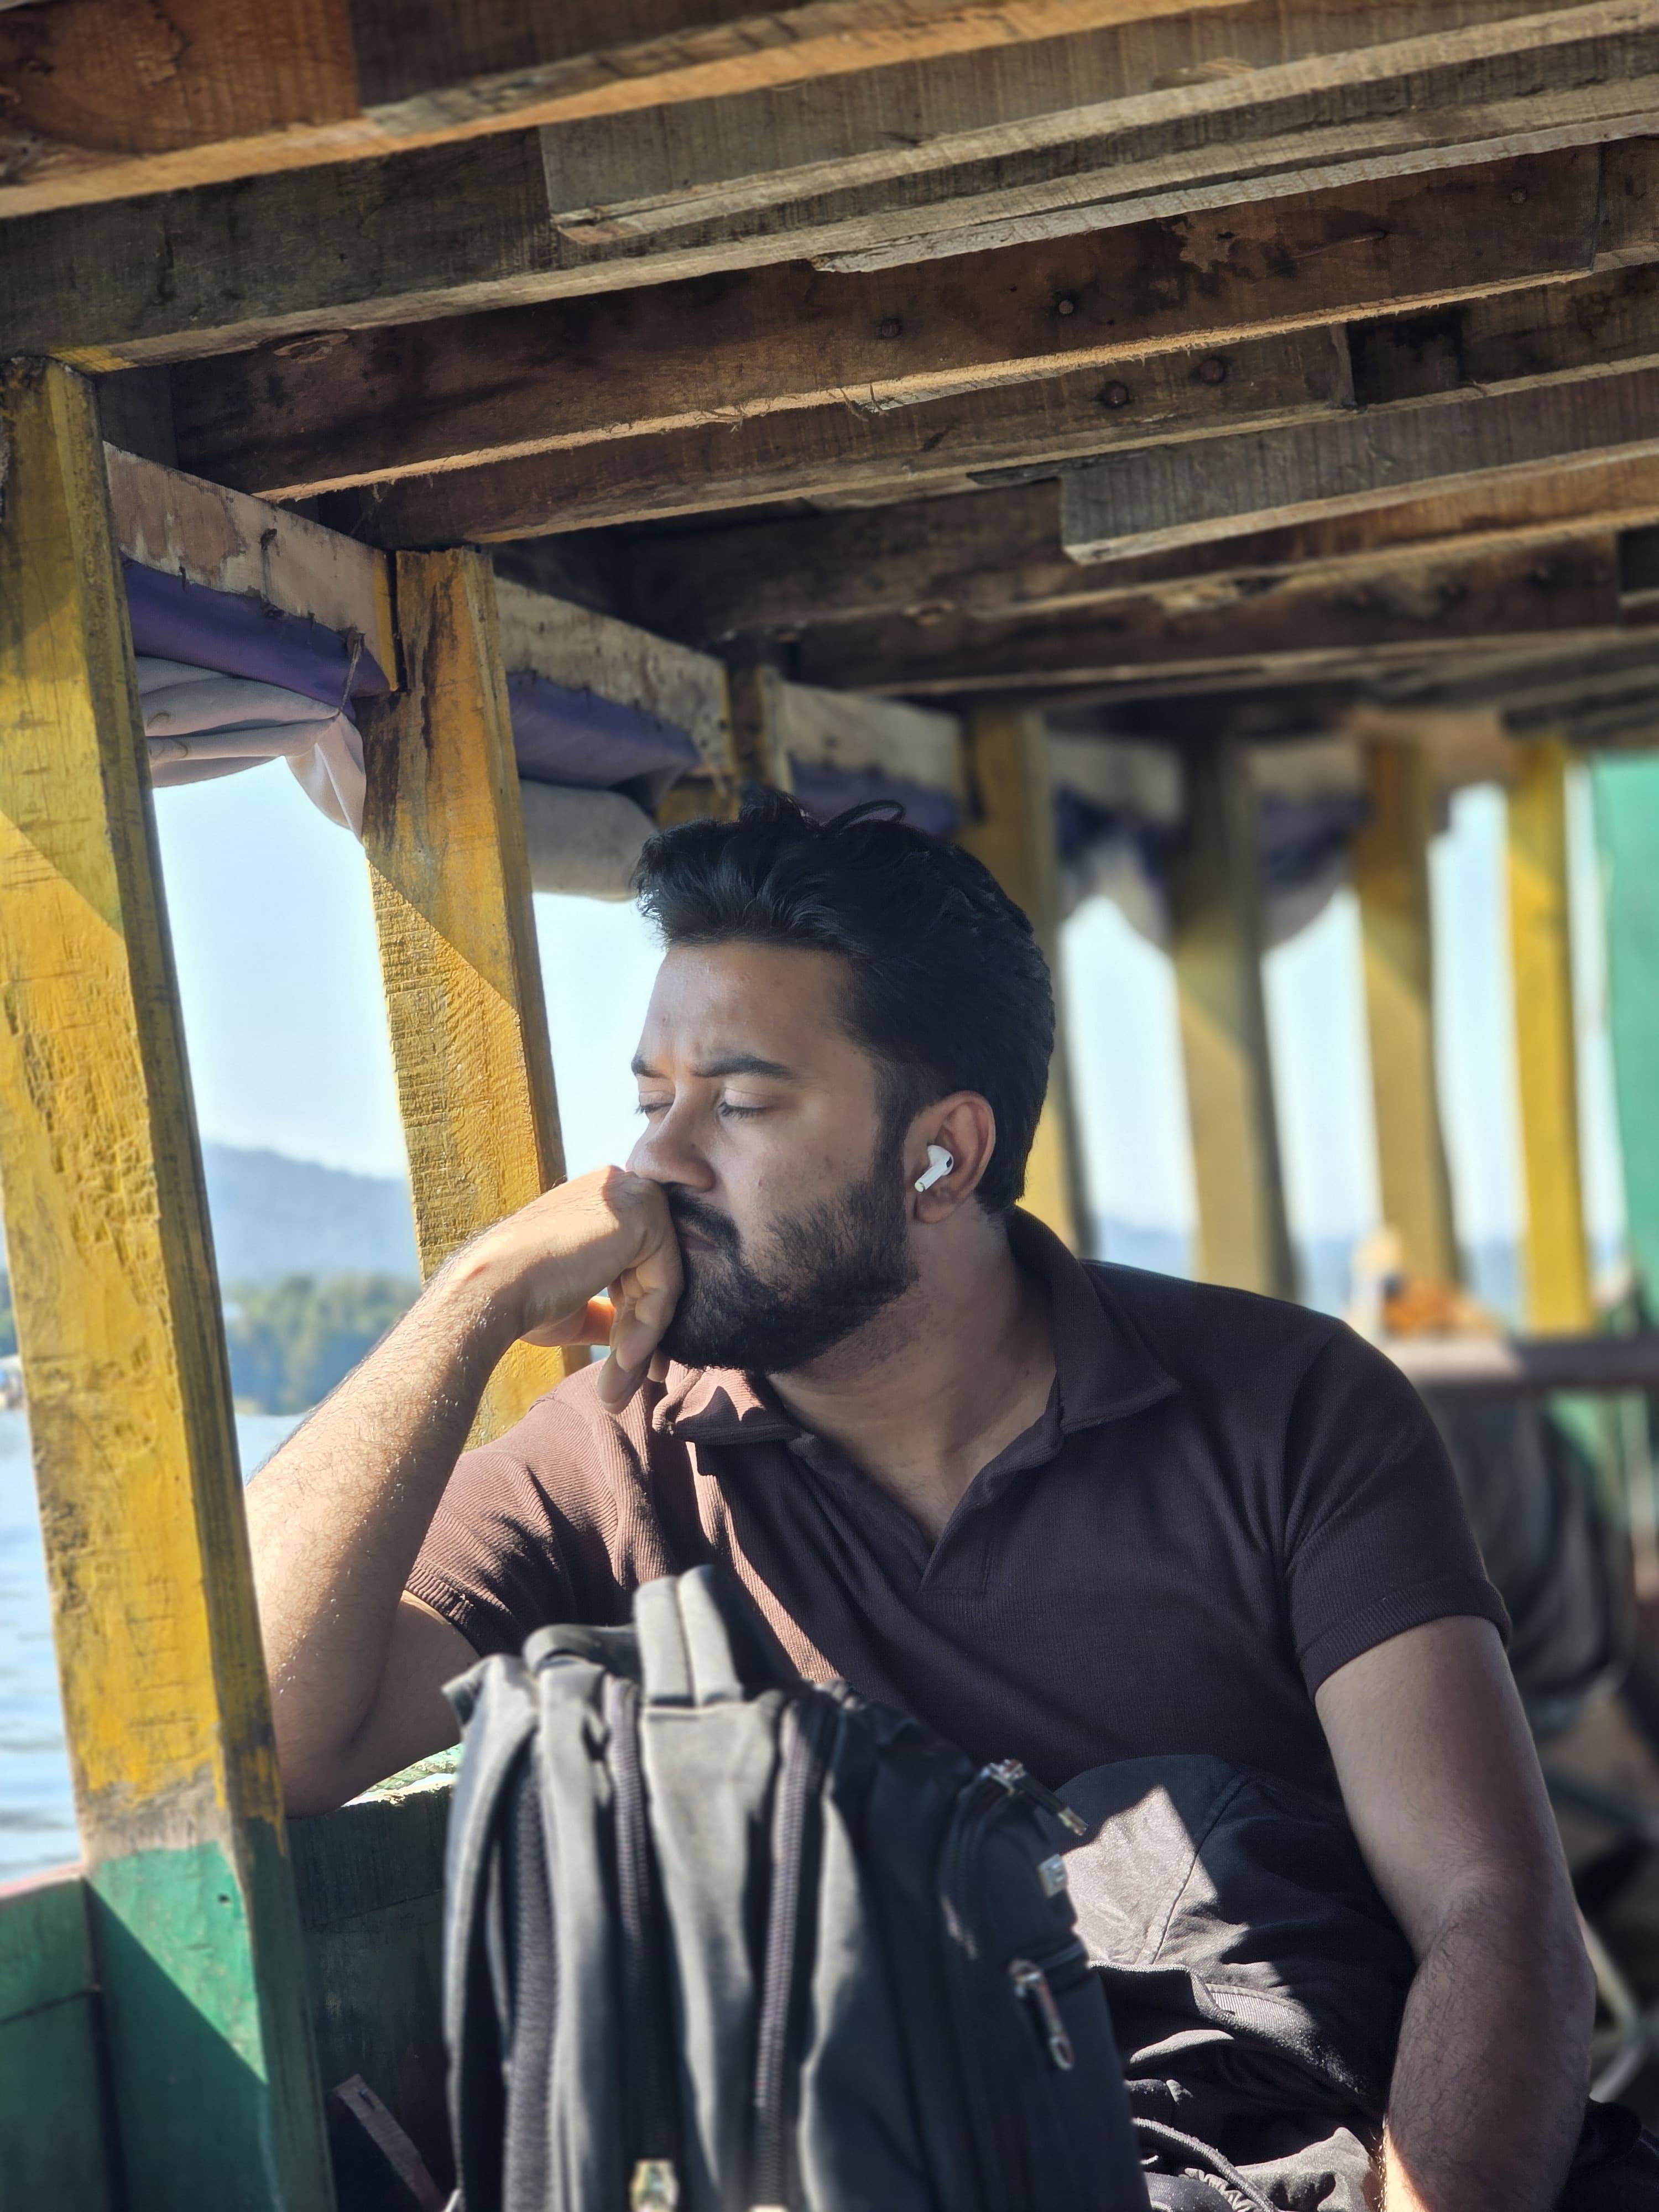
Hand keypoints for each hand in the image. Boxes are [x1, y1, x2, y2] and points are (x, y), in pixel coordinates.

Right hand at [440, 1167, 682, 1413]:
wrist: (491, 1289)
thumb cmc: (523, 1299)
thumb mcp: (577, 1305)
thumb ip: (612, 1310)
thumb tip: (639, 1338)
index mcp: (601, 1202)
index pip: (637, 1265)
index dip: (636, 1319)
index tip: (630, 1364)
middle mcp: (620, 1187)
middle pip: (652, 1275)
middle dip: (642, 1336)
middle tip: (625, 1385)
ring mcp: (634, 1195)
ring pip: (661, 1284)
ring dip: (641, 1341)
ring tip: (615, 1387)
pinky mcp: (644, 1213)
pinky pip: (666, 1282)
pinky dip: (649, 1326)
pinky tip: (624, 1359)